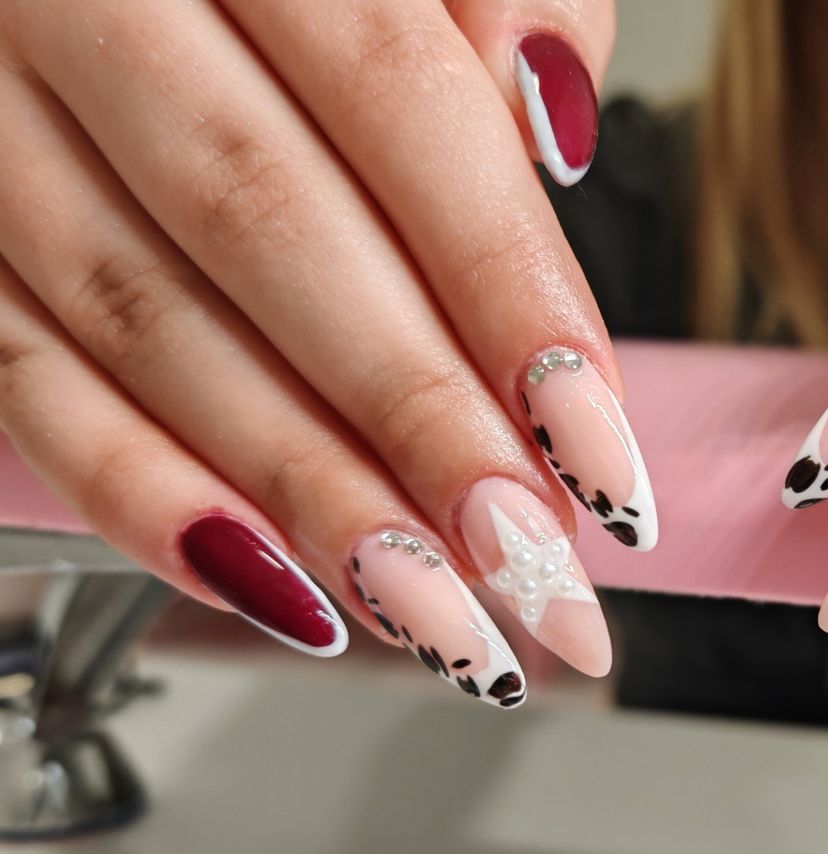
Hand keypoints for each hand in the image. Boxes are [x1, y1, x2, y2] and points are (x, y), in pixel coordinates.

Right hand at [0, 0, 651, 703]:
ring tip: (437, 609)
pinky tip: (268, 581)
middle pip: (266, 226)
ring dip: (301, 492)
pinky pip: (16, 370)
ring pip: (140, 320)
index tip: (598, 443)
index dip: (504, 286)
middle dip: (415, 417)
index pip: (395, 99)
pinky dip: (138, 492)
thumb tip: (554, 115)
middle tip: (528, 556)